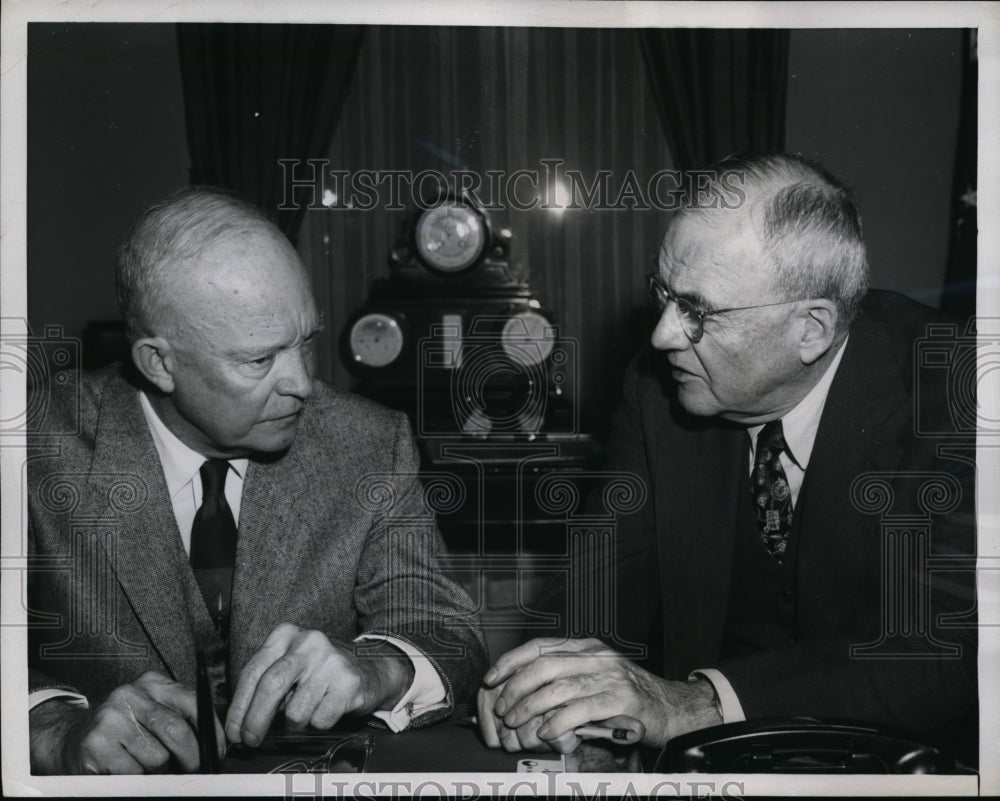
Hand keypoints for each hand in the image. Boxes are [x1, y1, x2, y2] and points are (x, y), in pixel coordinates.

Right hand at [29, 671, 223, 773]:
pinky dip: (136, 777)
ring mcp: (111, 718)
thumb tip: (216, 744)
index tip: (219, 751)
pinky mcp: (96, 744)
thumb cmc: (124, 728)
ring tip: (144, 762)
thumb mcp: (152, 711)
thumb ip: (180, 718)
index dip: (211, 730)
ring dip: (158, 769)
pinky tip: (124, 767)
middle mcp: (131, 694)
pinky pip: (134, 772)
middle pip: (176, 730)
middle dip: (191, 756)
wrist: (71, 737)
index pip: (193, 702)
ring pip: (157, 756)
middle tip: (193, 769)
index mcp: (152, 683)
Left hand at [225, 623, 413, 745]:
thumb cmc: (320, 672)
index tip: (234, 731)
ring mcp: (331, 660)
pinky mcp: (349, 681)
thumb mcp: (290, 664)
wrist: (371, 668)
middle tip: (251, 740)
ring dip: (296, 723)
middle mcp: (309, 642)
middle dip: (255, 720)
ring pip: (296, 711)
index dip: (239, 707)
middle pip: (271, 685)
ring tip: (308, 710)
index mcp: (287, 635)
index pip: (253, 672)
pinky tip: (327, 708)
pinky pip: (320, 720)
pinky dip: (319, 723)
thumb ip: (265, 682)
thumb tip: (239, 721)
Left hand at [478, 637, 720, 751]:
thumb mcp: (593, 677)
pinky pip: (581, 708)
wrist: (669, 708)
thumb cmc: (625, 697)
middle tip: (502, 708)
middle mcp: (596, 656)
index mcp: (586, 647)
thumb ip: (564, 676)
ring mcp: (610, 676)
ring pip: (560, 686)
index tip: (491, 678)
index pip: (540, 646)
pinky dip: (558, 721)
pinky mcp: (621, 700)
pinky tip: (546, 732)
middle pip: (545, 664)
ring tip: (517, 722)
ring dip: (531, 706)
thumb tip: (519, 688)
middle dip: (516, 687)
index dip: (511, 661)